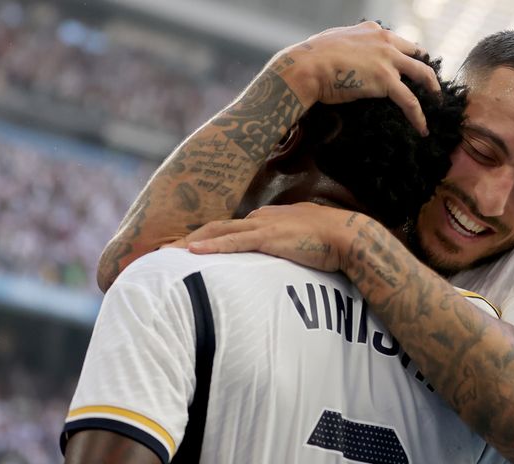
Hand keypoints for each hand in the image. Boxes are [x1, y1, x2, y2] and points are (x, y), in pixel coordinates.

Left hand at [181, 203, 360, 271]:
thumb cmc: (334, 240)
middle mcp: (262, 218)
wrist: (350, 235)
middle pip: (216, 228)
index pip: (231, 228)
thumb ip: (291, 243)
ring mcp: (264, 226)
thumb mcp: (307, 238)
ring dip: (189, 244)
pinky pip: (233, 243)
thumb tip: (286, 253)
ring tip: (165, 254)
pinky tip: (190, 253)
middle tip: (162, 252)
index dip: (206, 239)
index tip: (186, 250)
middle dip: (188, 240)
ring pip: (217, 233)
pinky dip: (210, 248)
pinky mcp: (268, 237)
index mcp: (269, 218)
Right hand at [276, 21, 439, 135]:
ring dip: (432, 90)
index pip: (399, 42)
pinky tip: (422, 128)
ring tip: (436, 103)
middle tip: (431, 85)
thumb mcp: (334, 41)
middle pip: (417, 54)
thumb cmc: (312, 57)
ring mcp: (388, 60)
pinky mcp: (386, 81)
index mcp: (373, 31)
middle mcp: (385, 41)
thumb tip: (345, 57)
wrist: (308, 66)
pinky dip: (419, 116)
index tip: (412, 66)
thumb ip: (349, 46)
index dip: (408, 55)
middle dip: (426, 69)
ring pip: (422, 74)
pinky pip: (410, 101)